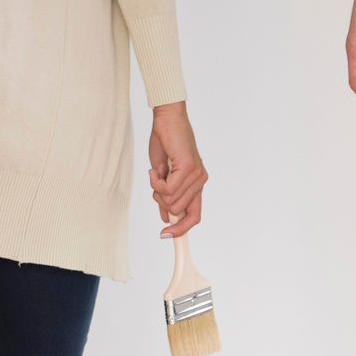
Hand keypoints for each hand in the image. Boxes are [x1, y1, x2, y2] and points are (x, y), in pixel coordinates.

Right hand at [148, 102, 206, 236]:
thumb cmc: (164, 143)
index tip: (165, 236)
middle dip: (159, 200)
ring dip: (156, 189)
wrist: (167, 120)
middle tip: (156, 182)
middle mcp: (199, 182)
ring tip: (156, 171)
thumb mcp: (162, 175)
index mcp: (195, 185)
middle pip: (176, 211)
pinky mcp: (188, 169)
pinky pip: (168, 189)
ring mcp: (196, 176)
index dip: (181, 230)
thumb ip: (166, 196)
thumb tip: (165, 217)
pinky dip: (156, 182)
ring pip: (170, 201)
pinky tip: (155, 169)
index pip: (194, 217)